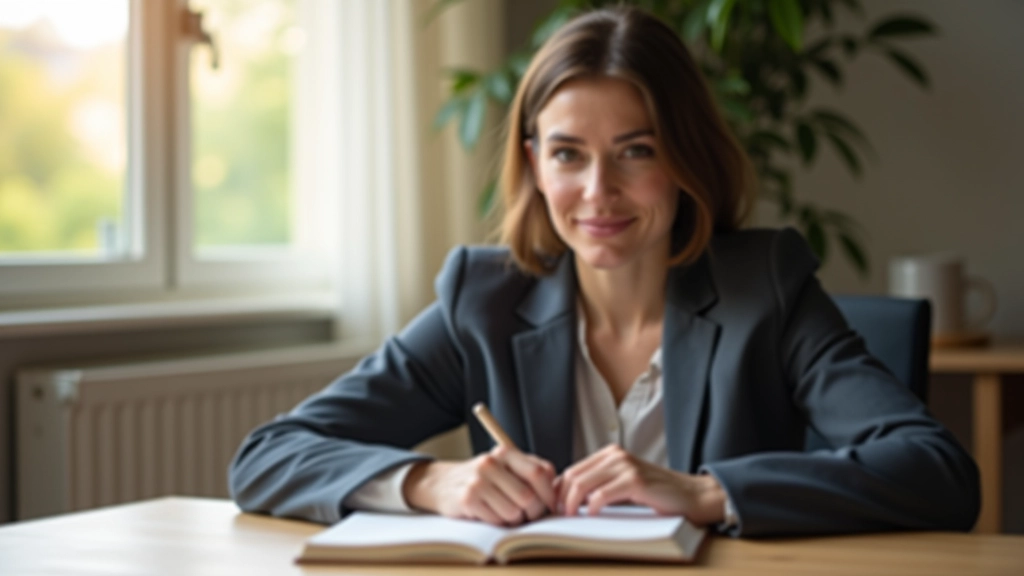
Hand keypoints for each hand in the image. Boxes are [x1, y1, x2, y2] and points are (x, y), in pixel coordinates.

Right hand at [402, 445, 555, 525]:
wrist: (442, 483)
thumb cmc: (485, 478)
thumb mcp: (507, 467)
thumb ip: (532, 473)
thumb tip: (558, 493)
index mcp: (506, 451)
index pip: (540, 472)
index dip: (549, 493)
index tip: (551, 505)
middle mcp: (491, 462)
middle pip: (528, 497)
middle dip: (533, 512)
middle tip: (528, 515)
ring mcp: (477, 480)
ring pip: (514, 512)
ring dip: (514, 519)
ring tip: (505, 512)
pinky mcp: (467, 499)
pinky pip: (496, 520)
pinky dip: (497, 522)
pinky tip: (489, 513)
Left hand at [555, 444, 725, 525]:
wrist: (691, 495)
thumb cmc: (657, 494)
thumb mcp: (623, 484)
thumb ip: (601, 485)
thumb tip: (568, 499)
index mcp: (610, 453)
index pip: (573, 470)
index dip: (559, 490)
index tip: (554, 508)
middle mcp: (616, 455)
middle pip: (574, 475)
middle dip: (561, 497)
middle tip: (557, 515)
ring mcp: (626, 466)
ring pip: (583, 483)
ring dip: (571, 502)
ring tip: (570, 516)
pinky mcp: (635, 480)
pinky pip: (602, 494)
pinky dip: (591, 506)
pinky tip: (591, 514)